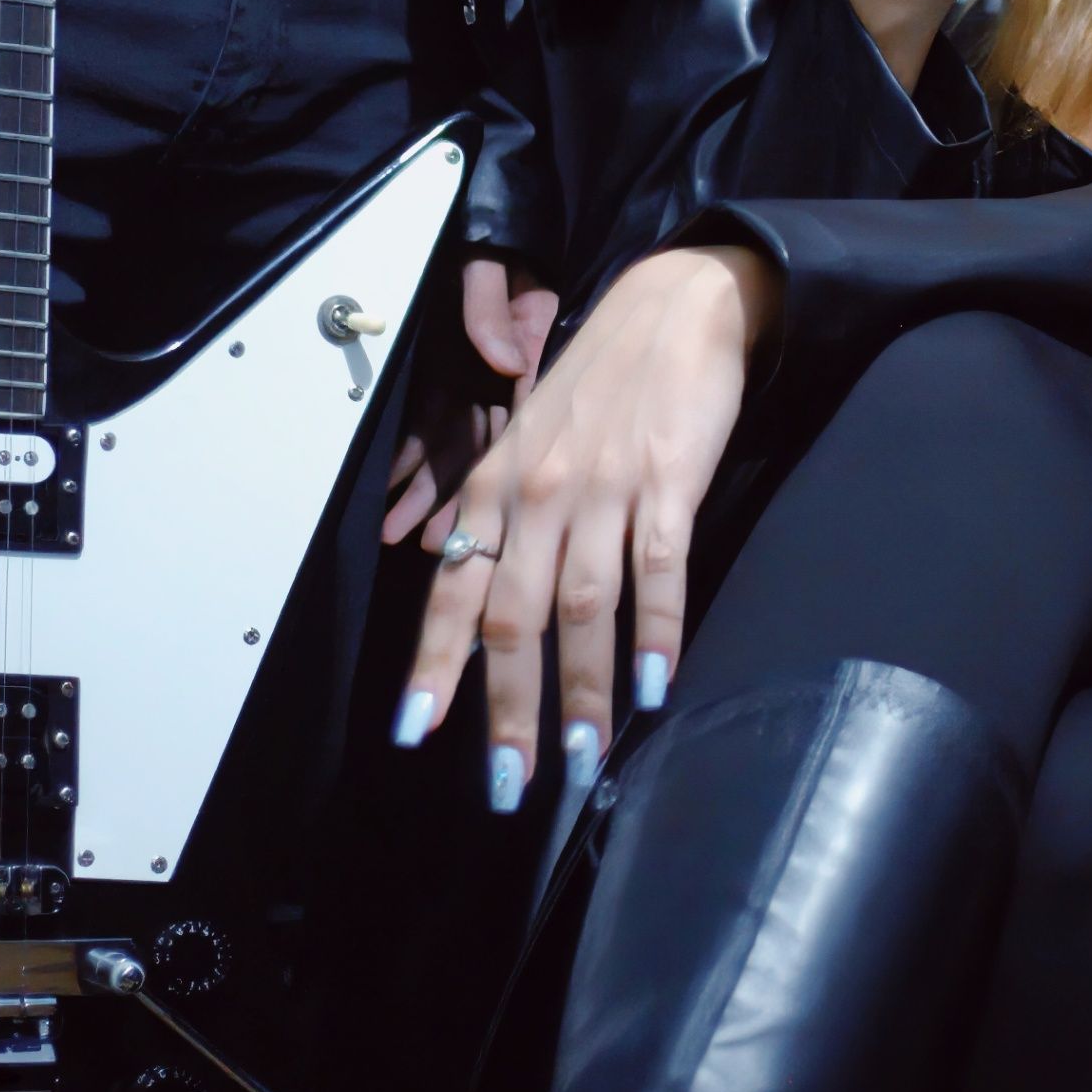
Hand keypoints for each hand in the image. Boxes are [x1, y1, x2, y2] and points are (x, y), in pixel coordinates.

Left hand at [395, 242, 775, 794]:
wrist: (675, 306)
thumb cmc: (601, 382)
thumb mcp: (531, 441)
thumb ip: (507, 519)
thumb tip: (482, 608)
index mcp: (496, 485)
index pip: (452, 588)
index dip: (434, 663)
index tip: (416, 732)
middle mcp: (538, 493)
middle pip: (512, 618)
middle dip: (507, 709)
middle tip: (509, 785)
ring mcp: (603, 490)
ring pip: (581, 610)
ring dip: (580, 692)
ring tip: (579, 759)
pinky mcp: (667, 484)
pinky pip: (657, 573)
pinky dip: (654, 635)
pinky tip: (654, 687)